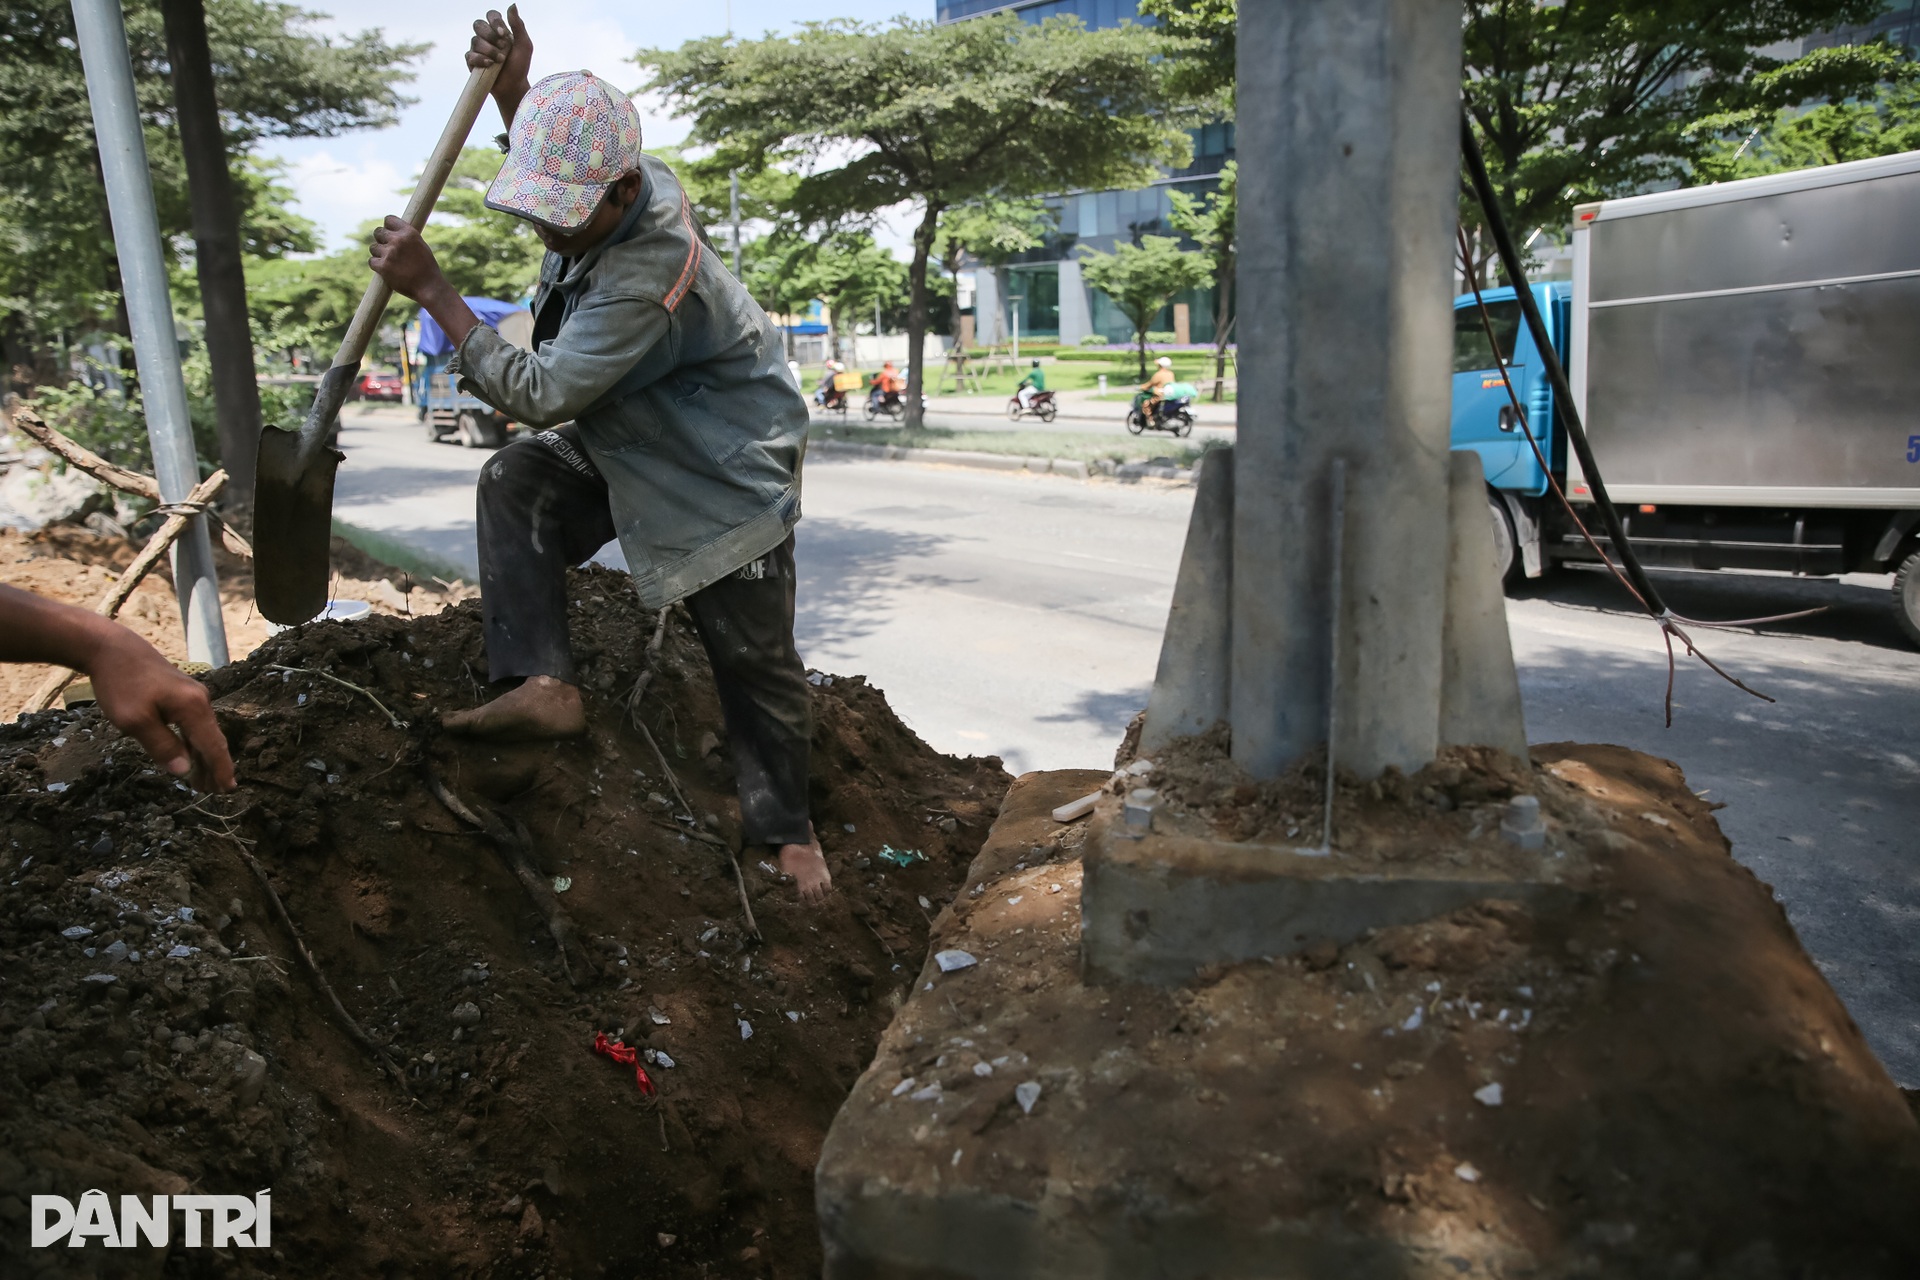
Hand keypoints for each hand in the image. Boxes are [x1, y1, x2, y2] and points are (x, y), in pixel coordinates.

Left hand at [87, 629, 235, 792]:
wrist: (112, 648)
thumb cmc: (122, 684)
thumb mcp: (135, 721)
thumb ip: (161, 746)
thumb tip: (184, 771)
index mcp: (193, 708)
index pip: (213, 745)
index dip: (220, 769)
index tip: (227, 790)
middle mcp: (200, 701)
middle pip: (212, 740)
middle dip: (214, 767)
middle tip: (213, 792)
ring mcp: (192, 696)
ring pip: (203, 732)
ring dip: (202, 757)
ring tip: (201, 781)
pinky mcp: (181, 693)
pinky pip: (194, 724)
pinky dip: (193, 742)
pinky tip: (188, 753)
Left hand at [369, 216, 448, 304]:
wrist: (429, 287)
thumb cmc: (427, 268)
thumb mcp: (421, 246)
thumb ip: (407, 238)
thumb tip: (393, 232)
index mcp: (409, 233)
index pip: (389, 220)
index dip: (388, 227)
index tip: (390, 234)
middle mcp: (398, 240)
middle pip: (378, 232)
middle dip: (381, 240)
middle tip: (388, 250)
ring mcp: (389, 253)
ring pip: (373, 248)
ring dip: (379, 254)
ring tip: (390, 263)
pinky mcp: (383, 266)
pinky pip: (372, 261)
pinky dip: (377, 266)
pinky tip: (387, 270)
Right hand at [469, 6, 531, 94]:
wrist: (514, 86)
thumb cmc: (520, 66)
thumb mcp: (524, 45)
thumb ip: (518, 25)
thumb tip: (512, 4)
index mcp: (498, 30)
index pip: (491, 15)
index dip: (495, 21)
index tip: (504, 34)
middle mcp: (486, 37)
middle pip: (479, 25)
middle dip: (490, 35)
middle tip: (503, 47)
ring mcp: (477, 49)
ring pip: (475, 40)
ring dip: (489, 50)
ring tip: (500, 60)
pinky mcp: (471, 62)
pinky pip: (470, 55)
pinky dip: (481, 59)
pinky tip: (490, 65)